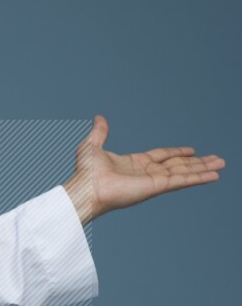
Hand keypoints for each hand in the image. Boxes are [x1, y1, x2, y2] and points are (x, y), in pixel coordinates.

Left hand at [63, 115, 225, 223]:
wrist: (85, 188)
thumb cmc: (85, 173)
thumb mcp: (93, 146)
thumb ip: (100, 132)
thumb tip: (99, 118)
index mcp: (134, 164)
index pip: (161, 157)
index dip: (176, 153)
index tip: (191, 150)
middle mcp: (146, 173)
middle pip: (178, 165)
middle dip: (198, 162)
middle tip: (216, 160)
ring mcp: (153, 180)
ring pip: (184, 172)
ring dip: (203, 169)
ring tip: (221, 165)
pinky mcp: (156, 186)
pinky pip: (181, 180)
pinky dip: (198, 177)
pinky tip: (213, 176)